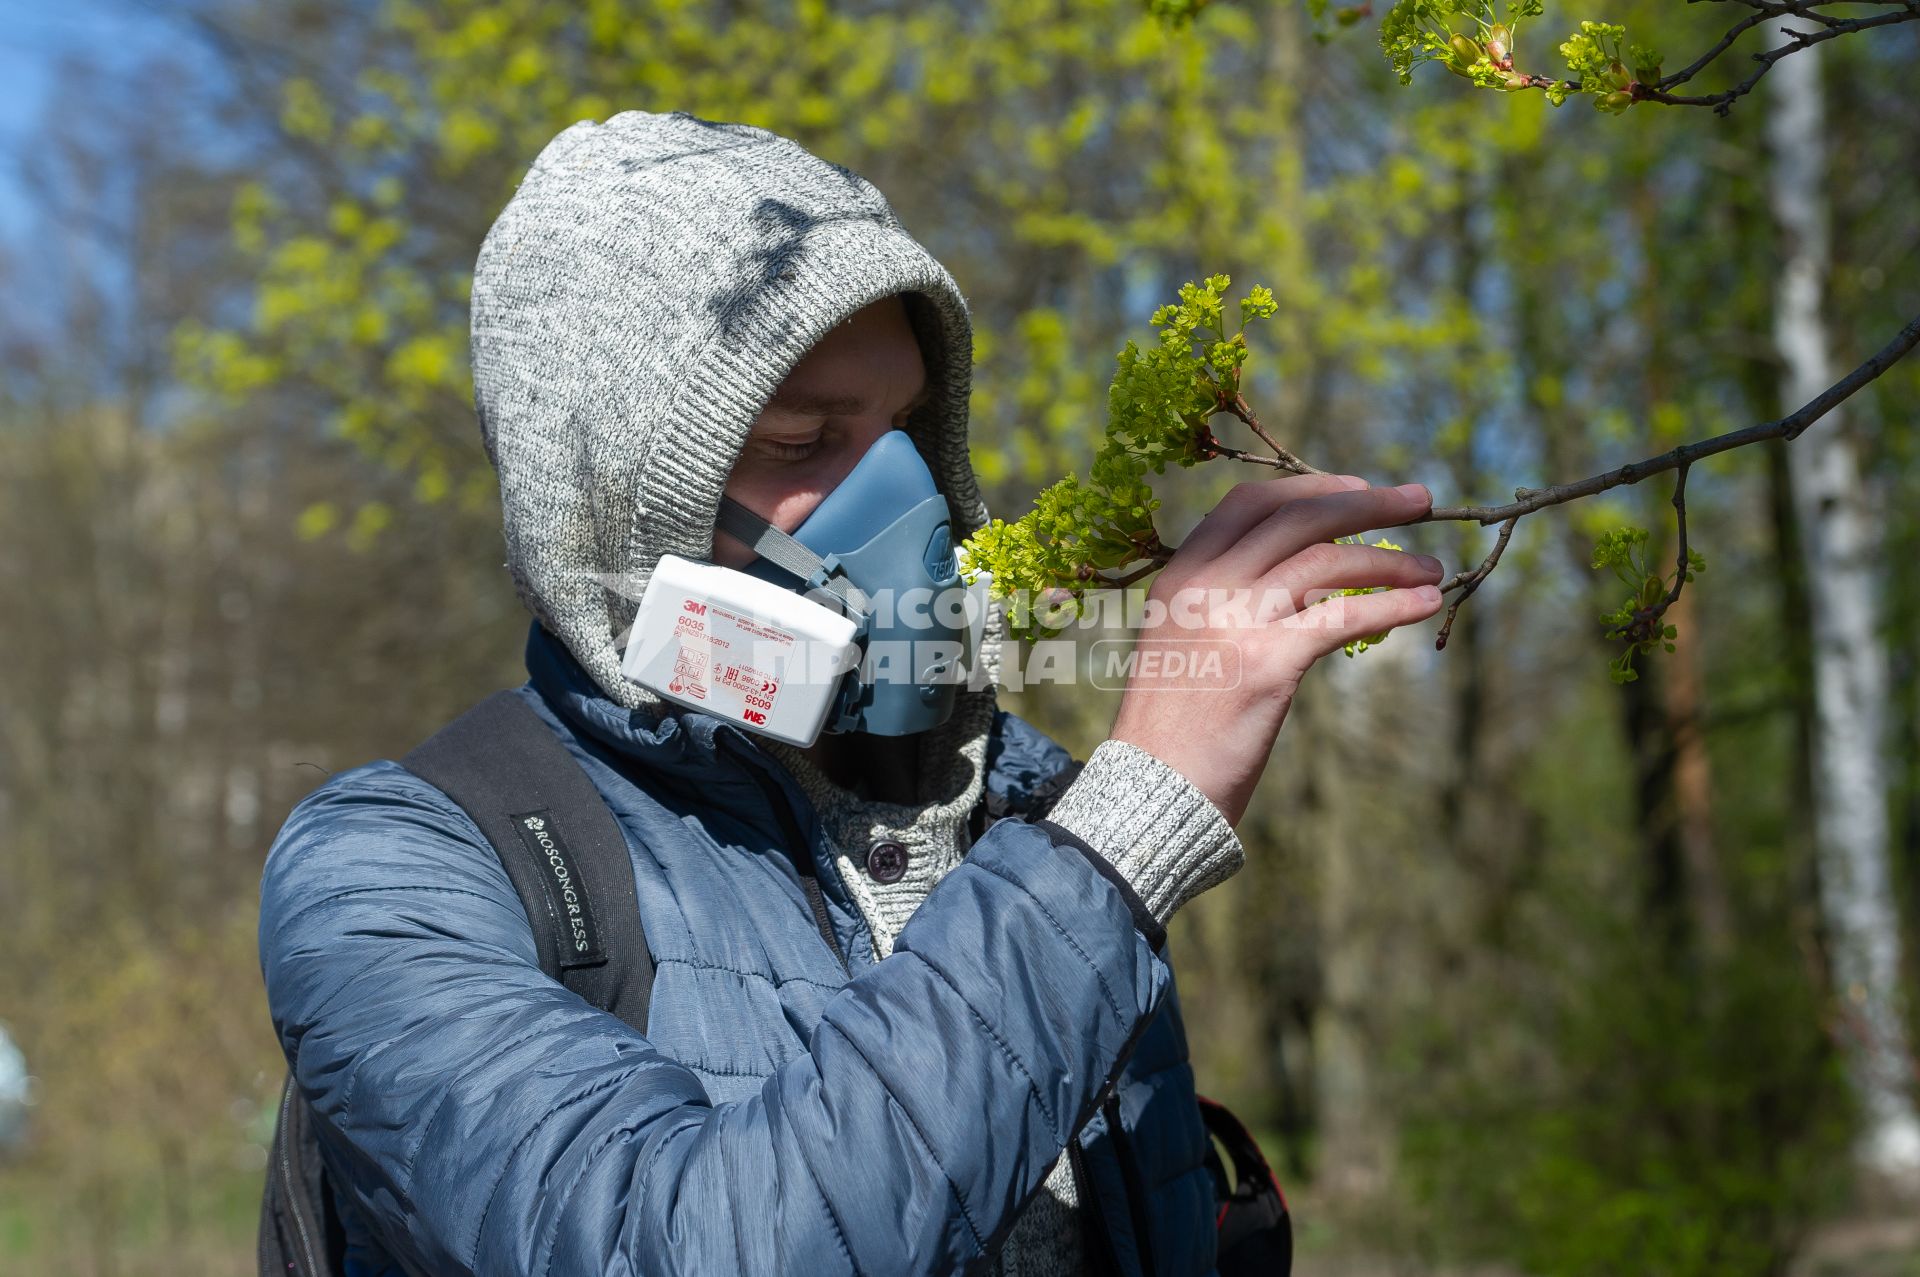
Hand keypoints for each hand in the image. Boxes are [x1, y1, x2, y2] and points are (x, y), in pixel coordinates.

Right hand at [1108, 473, 1442, 826]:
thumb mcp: (1184, 643)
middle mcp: (1204, 586)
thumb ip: (1227, 604)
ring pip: (1327, 561)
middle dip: (1369, 504)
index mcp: (1181, 576)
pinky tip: (1425, 605)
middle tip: (1420, 500)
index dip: (1309, 488)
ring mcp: (1234, 620)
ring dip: (1391, 560)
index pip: (1250, 505)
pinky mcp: (1267, 663)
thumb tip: (1305, 581)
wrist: (1154, 789)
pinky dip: (1392, 605)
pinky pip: (1342, 617)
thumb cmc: (1176, 727)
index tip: (1356, 489)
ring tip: (1433, 570)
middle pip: (1299, 520)